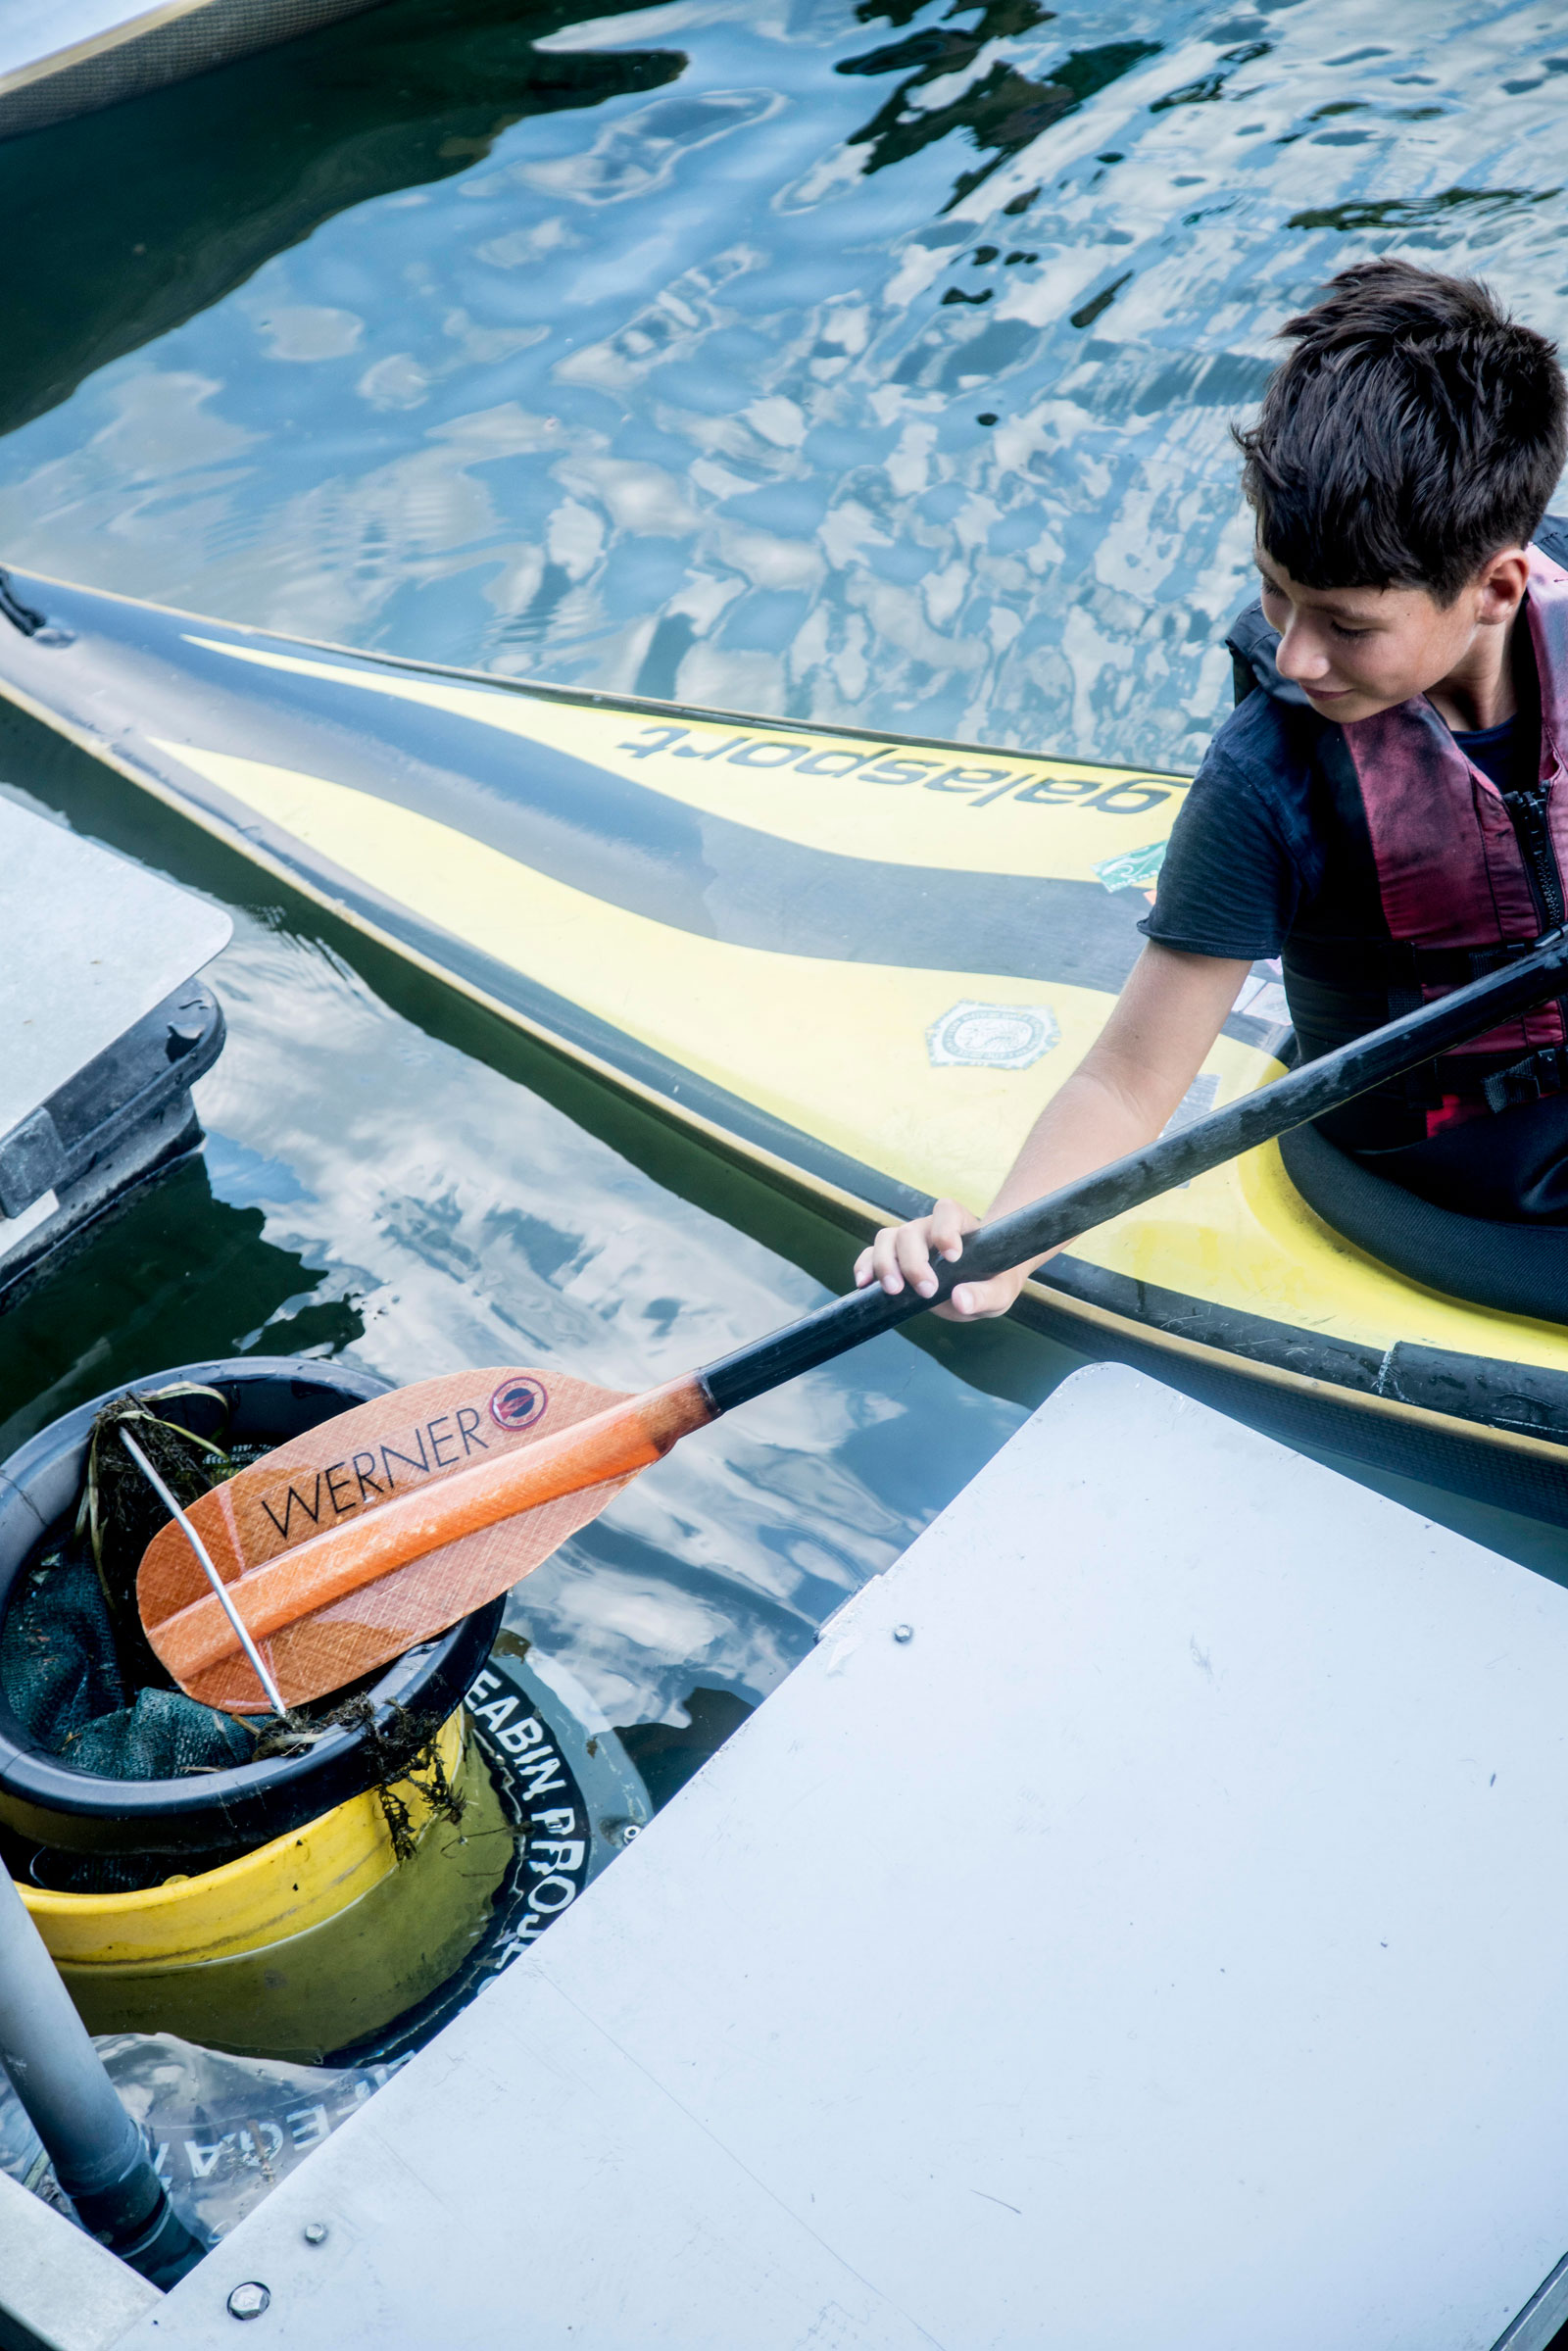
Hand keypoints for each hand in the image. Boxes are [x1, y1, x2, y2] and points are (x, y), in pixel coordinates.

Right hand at [852, 1199, 1023, 1320]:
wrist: (978, 1285)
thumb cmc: (992, 1282)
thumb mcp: (999, 1294)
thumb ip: (983, 1296)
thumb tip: (960, 1300)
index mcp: (960, 1225)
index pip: (947, 1212)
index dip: (945, 1230)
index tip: (953, 1257)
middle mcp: (930, 1228)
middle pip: (910, 1232)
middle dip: (914, 1262)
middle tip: (927, 1291)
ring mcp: (908, 1241)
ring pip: (887, 1239)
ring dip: (885, 1264)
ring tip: (894, 1290)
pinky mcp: (893, 1258)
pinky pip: (870, 1254)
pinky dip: (865, 1266)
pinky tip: (864, 1285)